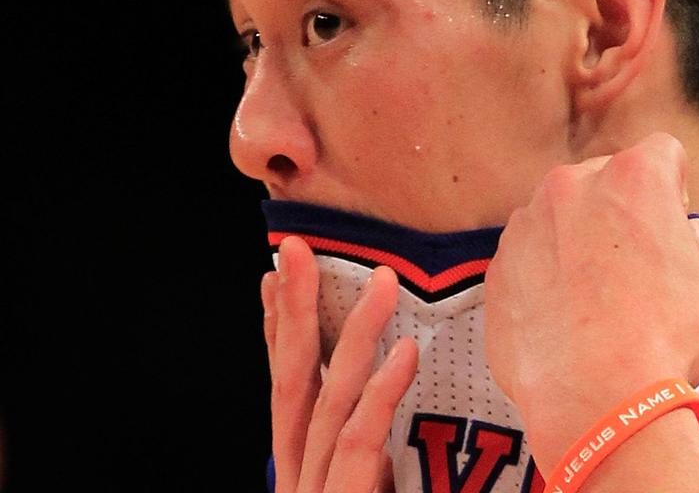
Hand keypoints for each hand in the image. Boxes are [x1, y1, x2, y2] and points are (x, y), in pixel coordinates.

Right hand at [261, 236, 418, 492]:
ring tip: (383, 281)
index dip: (278, 331)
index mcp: (304, 469)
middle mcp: (300, 475)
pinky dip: (380, 394)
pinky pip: (359, 442)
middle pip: (292, 380)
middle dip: (294, 311)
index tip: (276, 276)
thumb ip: (376, 461)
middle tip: (297, 249)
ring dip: (354, 334)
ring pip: (328, 399)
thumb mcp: (375, 490)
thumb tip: (395, 408)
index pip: (288, 388)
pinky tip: (404, 352)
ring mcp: (315, 490)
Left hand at [483, 132, 698, 465]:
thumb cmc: (665, 342)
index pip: (664, 154)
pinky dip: (547, 279)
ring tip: (601, 298)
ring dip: (581, 243)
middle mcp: (572, 187)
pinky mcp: (498, 269)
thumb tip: (692, 243)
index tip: (674, 220)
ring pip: (562, 218)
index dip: (676, 188)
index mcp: (634, 177)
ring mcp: (526, 227)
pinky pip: (530, 260)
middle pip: (606, 181)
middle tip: (641, 264)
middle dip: (624, 212)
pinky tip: (570, 319)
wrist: (597, 401)